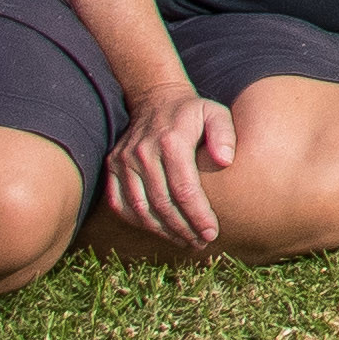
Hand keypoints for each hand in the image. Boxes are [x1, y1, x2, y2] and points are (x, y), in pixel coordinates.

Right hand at [106, 87, 236, 250]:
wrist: (154, 97)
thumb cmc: (191, 112)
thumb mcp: (215, 113)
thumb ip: (225, 135)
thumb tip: (226, 161)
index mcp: (171, 142)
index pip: (184, 190)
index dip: (198, 215)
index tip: (212, 232)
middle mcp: (143, 153)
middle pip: (163, 204)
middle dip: (184, 228)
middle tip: (201, 242)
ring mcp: (124, 161)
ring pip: (141, 208)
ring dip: (163, 230)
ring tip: (185, 240)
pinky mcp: (113, 167)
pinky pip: (122, 204)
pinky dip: (139, 222)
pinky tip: (160, 229)